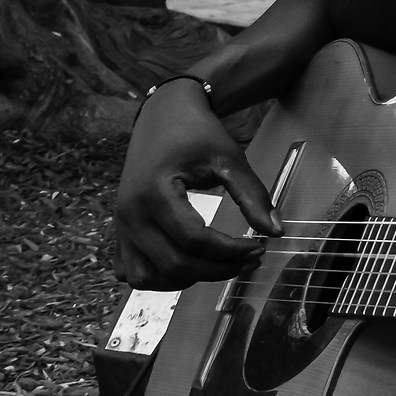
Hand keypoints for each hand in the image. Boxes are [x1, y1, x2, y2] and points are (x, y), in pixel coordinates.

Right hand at [111, 80, 281, 288]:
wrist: (163, 114)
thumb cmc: (196, 133)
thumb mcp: (229, 157)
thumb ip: (252, 195)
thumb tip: (276, 231)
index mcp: (154, 193)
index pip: (194, 240)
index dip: (230, 251)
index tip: (259, 247)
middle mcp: (130, 214)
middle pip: (173, 264)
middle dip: (216, 270)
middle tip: (248, 260)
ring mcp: (120, 225)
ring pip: (146, 277)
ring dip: (184, 280)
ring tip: (218, 264)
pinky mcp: (119, 231)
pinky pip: (131, 271)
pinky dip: (158, 277)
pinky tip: (188, 264)